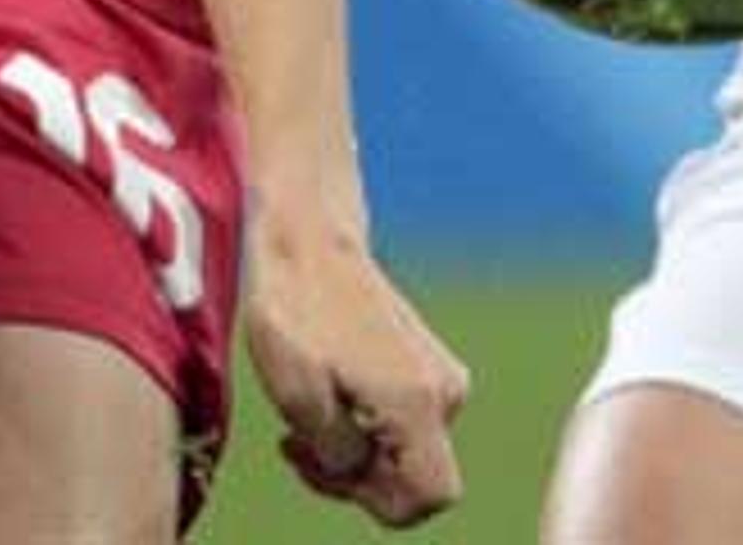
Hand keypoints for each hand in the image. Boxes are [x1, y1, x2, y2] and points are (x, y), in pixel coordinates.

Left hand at [243, 226, 468, 527]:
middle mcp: (446, 394)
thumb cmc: (295, 313)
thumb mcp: (297, 399)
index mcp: (419, 404)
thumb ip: (337, 455)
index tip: (325, 466)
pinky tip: (323, 402)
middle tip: (296, 444)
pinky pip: (405, 427)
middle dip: (356, 478)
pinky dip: (364, 429)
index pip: (429, 496)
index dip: (375, 501)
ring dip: (354, 452)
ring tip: (301, 421)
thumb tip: (359, 470)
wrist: (310, 241)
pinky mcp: (428, 367)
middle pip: (415, 479)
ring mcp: (442, 378)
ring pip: (406, 454)